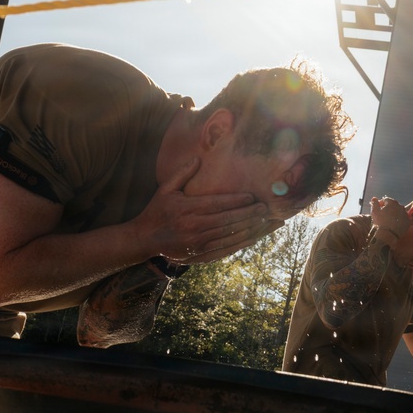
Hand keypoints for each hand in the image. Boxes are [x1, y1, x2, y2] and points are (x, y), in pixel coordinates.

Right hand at [135, 158, 280, 263]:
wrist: (145, 239)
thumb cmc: (157, 211)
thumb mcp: (165, 189)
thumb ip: (182, 174)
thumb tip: (197, 159)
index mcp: (188, 209)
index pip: (217, 204)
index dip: (236, 201)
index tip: (252, 197)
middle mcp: (195, 226)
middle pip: (228, 220)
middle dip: (249, 215)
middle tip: (266, 209)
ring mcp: (199, 242)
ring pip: (230, 235)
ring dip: (250, 229)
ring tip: (267, 223)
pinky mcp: (201, 254)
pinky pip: (226, 248)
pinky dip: (241, 243)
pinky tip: (254, 238)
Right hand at [367, 196, 410, 246]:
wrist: (389, 234)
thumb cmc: (381, 222)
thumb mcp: (375, 212)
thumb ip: (374, 203)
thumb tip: (374, 198)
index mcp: (392, 202)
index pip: (386, 200)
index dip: (381, 204)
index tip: (378, 209)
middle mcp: (400, 206)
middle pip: (393, 205)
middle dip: (388, 208)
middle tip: (384, 215)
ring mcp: (405, 213)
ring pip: (399, 212)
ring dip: (394, 214)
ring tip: (389, 220)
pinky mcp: (408, 221)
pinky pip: (403, 219)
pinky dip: (400, 220)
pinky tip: (395, 224)